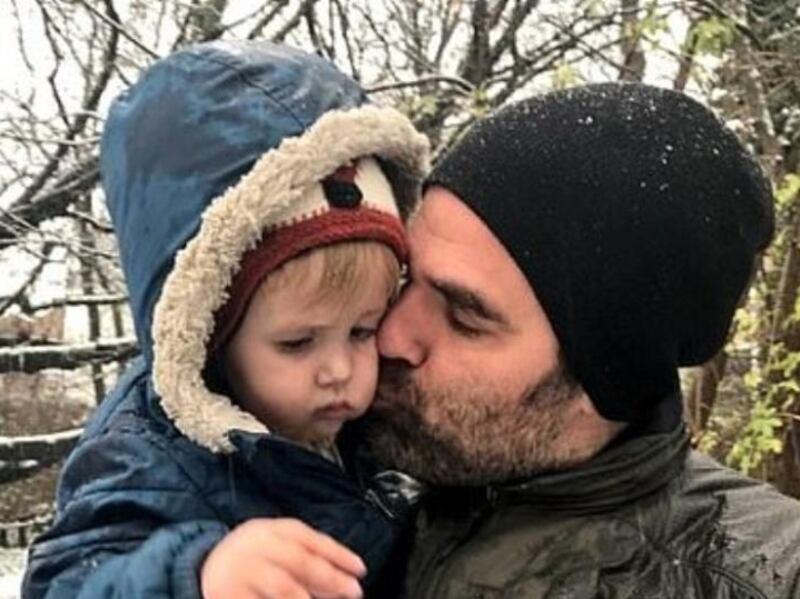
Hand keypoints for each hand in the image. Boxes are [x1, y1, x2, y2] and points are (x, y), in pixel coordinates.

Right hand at [201, 518, 366, 598]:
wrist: (202, 567)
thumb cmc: (253, 558)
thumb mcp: (277, 546)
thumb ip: (307, 558)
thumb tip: (344, 579)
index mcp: (273, 530)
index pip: (310, 539)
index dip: (338, 554)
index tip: (360, 569)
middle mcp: (258, 546)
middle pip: (300, 561)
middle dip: (331, 578)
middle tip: (354, 591)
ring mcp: (242, 571)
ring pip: (283, 587)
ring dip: (308, 597)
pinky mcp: (228, 594)